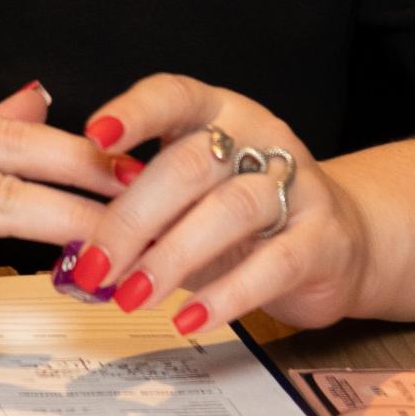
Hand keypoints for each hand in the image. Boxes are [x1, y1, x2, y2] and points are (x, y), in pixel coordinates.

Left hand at [57, 74, 370, 331]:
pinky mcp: (321, 241)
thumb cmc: (245, 219)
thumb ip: (140, 214)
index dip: (134, 112)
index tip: (93, 137)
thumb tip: (74, 254)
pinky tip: (188, 319)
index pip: (173, 96)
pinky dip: (225, 295)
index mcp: (218, 113)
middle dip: (133, 218)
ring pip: (228, 211)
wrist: (340, 243)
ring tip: (132, 295)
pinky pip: (271, 265)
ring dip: (172, 256)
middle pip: (189, 165)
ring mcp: (296, 187)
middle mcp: (258, 138)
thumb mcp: (189, 203)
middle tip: (94, 265)